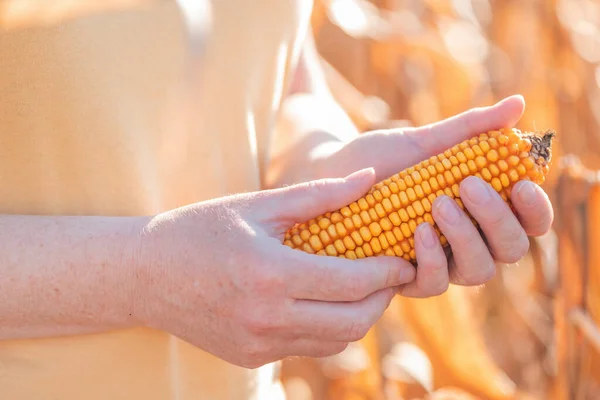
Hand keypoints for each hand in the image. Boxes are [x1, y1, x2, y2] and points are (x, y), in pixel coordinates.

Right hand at [133, 168, 414, 367]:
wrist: (143, 275)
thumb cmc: (200, 230)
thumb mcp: (259, 205)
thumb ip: (320, 194)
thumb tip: (371, 179)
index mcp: (270, 275)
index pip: (351, 282)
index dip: (387, 272)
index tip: (403, 258)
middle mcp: (266, 319)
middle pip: (354, 322)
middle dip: (382, 299)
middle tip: (390, 275)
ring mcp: (258, 344)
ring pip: (335, 342)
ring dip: (358, 317)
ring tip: (361, 287)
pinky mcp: (251, 357)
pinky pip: (307, 349)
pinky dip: (327, 328)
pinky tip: (323, 301)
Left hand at [317, 95, 553, 296]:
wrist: (331, 176)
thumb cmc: (381, 159)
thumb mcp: (425, 141)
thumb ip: (470, 129)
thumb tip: (519, 103)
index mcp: (481, 211)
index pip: (529, 221)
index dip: (535, 209)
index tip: (519, 182)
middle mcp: (468, 241)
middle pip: (511, 248)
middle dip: (497, 219)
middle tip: (468, 185)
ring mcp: (439, 263)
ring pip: (478, 271)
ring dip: (466, 238)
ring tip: (439, 204)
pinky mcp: (406, 278)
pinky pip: (433, 284)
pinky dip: (433, 260)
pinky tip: (417, 231)